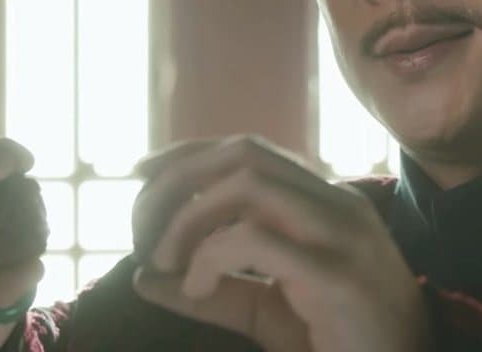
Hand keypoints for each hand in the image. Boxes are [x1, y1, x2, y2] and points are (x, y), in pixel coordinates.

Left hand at [130, 135, 430, 351]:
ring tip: (162, 262)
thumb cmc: (342, 341)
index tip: (139, 175)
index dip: (186, 154)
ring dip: (187, 219)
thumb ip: (212, 290)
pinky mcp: (338, 275)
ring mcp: (342, 234)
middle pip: (241, 153)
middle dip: (177, 182)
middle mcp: (336, 203)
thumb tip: (140, 278)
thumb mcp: (268, 311)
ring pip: (247, 184)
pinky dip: (210, 257)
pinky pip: (256, 239)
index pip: (246, 148)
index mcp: (324, 201)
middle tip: (141, 233)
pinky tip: (197, 288)